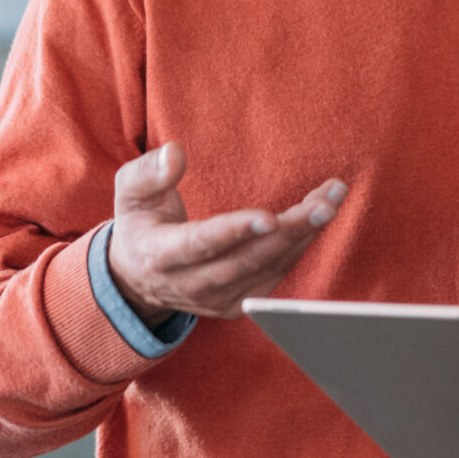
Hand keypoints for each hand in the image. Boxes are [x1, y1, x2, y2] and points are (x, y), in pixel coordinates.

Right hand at [104, 142, 346, 324]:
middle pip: (247, 260)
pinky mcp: (237, 304)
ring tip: (330, 200)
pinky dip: (299, 248)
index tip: (269, 217)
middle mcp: (192, 284)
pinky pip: (275, 276)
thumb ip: (148, 172)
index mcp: (161, 254)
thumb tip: (175, 153)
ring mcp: (217, 299)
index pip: (201, 244)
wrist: (138, 279)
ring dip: (303, 235)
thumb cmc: (140, 223)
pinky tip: (316, 218)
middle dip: (290, 231)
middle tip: (325, 204)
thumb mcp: (128, 192)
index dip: (235, 232)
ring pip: (268, 269)